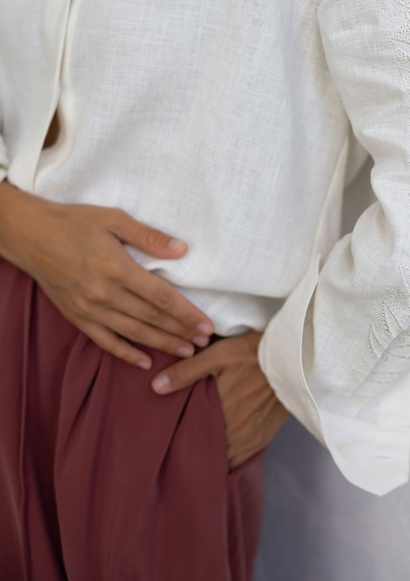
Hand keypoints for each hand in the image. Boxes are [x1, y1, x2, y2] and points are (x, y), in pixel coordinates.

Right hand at [0, 182, 213, 369]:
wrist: (31, 236)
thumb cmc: (75, 222)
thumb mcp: (114, 219)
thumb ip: (149, 236)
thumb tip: (182, 249)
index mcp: (118, 269)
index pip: (161, 297)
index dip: (187, 313)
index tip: (207, 325)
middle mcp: (104, 294)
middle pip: (151, 318)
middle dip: (181, 331)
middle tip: (205, 342)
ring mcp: (89, 309)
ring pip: (133, 333)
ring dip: (161, 344)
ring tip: (185, 352)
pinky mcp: (76, 317)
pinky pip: (105, 341)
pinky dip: (126, 353)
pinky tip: (145, 361)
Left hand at [151, 331, 288, 470]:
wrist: (295, 358)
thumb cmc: (254, 353)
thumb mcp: (218, 354)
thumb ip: (186, 371)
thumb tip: (155, 387)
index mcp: (219, 413)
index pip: (192, 442)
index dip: (180, 447)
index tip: (168, 449)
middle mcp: (235, 432)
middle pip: (208, 454)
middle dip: (195, 456)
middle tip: (181, 455)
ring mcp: (252, 437)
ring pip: (226, 459)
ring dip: (213, 458)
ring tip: (200, 456)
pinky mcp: (265, 436)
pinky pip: (243, 456)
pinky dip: (231, 457)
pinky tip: (223, 451)